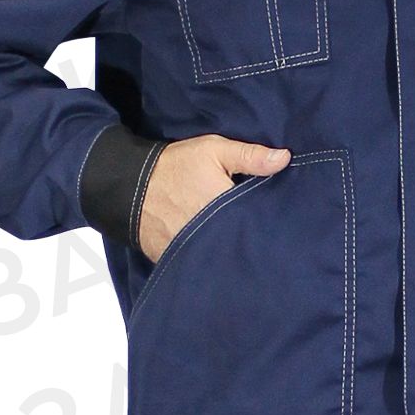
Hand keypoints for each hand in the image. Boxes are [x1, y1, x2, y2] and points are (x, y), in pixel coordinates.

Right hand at [137, 134, 289, 263]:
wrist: (128, 188)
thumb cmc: (175, 167)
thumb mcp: (213, 151)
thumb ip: (250, 155)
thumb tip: (286, 158)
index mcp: (226, 206)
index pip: (260, 217)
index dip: (271, 216)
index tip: (282, 215)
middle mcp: (213, 233)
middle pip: (244, 240)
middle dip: (253, 235)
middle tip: (266, 232)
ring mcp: (196, 250)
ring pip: (226, 254)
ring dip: (234, 249)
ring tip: (244, 243)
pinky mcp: (181, 260)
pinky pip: (205, 263)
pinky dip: (213, 259)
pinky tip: (221, 251)